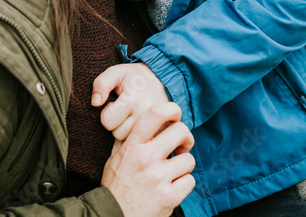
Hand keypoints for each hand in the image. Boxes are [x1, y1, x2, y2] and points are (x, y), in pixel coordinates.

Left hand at [93, 62, 169, 140]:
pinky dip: (140, 138)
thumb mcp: (116, 73)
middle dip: (118, 123)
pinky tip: (142, 126)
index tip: (116, 104)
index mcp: (134, 100)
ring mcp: (158, 126)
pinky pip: (142, 144)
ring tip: (134, 117)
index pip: (107, 121)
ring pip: (129, 141)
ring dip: (128, 131)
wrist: (163, 80)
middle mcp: (147, 114)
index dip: (107, 112)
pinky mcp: (163, 133)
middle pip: (118, 134)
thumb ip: (101, 83)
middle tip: (126, 111)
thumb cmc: (134, 78)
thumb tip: (95, 103)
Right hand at [101, 102, 195, 216]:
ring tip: (172, 173)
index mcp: (132, 147)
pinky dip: (183, 184)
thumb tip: (143, 119)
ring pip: (189, 159)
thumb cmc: (115, 187)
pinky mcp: (169, 197)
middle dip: (186, 138)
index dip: (171, 109)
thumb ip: (130, 139)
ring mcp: (158, 178)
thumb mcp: (116, 158)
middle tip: (182, 146)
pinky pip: (190, 181)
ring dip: (183, 167)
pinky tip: (172, 187)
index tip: (176, 115)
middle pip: (181, 131)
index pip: (154, 114)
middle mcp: (145, 159)